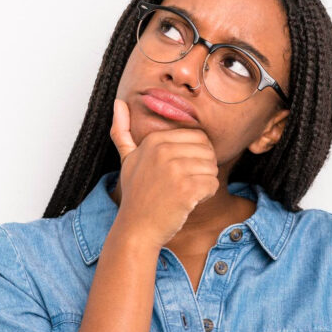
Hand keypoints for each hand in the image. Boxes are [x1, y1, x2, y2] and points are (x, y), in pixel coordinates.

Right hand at [109, 97, 219, 248]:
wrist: (137, 228)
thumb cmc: (136, 195)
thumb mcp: (127, 160)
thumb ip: (122, 131)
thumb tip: (118, 102)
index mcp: (154, 140)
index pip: (198, 137)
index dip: (195, 156)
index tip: (180, 171)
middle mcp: (164, 151)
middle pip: (208, 150)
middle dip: (203, 168)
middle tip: (185, 183)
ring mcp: (175, 169)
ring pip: (212, 167)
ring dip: (204, 182)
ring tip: (185, 192)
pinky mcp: (186, 189)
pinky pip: (213, 184)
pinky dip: (206, 195)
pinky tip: (189, 201)